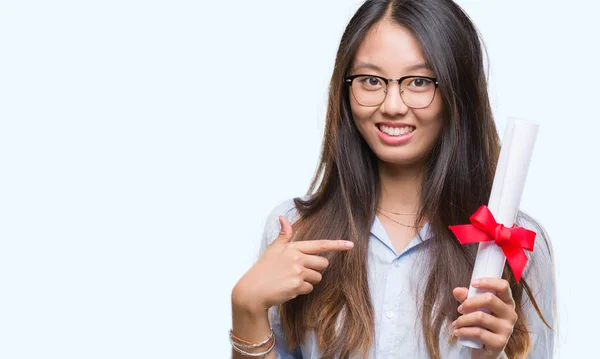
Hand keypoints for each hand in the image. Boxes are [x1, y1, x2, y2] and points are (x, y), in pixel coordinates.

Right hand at [232, 216, 353, 313]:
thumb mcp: (272, 249)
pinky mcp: (297, 286)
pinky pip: (310, 289)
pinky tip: (289, 289)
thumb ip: (283, 235)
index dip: (337, 245)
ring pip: (318, 277)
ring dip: (309, 281)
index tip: (350, 245)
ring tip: (292, 280)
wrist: (252, 291)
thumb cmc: (263, 269)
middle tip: (300, 271)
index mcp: (293, 248)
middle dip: (316, 269)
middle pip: (322, 263)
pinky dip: (302, 291)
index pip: (320, 245)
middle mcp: (297, 258)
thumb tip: (283, 218)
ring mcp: (298, 272)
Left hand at [452, 278, 516, 358]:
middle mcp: (510, 314)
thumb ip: (466, 298)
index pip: (503, 286)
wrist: (486, 350)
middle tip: (459, 309)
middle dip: (469, 302)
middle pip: (489, 299)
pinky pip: (478, 332)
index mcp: (507, 302)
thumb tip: (457, 290)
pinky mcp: (500, 342)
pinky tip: (457, 332)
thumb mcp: (474, 308)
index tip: (473, 283)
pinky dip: (463, 331)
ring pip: (481, 316)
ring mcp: (507, 329)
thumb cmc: (481, 325)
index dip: (488, 282)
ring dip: (463, 319)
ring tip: (456, 323)